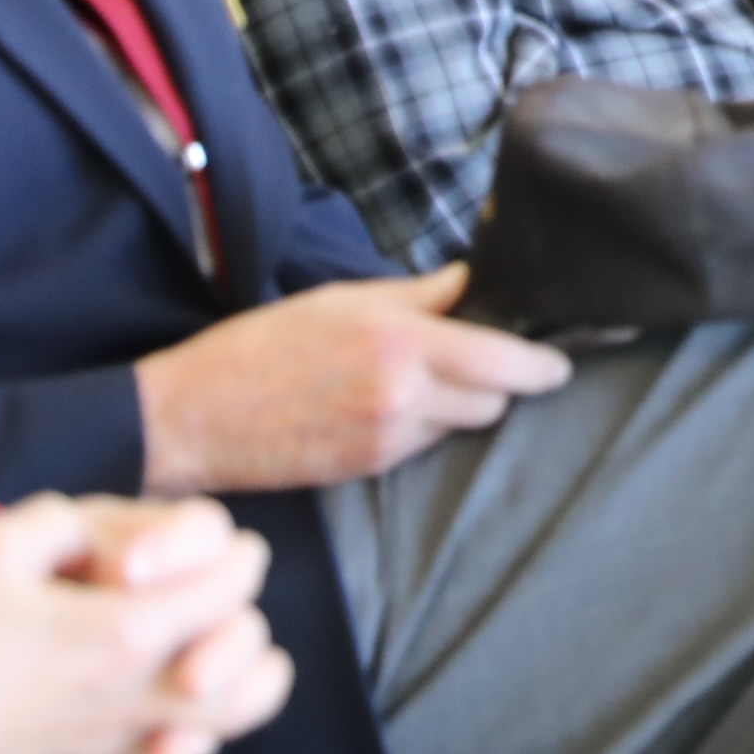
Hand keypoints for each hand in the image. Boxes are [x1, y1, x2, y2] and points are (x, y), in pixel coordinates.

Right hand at [0, 495, 294, 753]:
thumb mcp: (1, 544)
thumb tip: (111, 538)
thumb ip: (75, 523)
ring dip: (233, 687)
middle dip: (243, 623)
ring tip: (203, 662)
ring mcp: (122, 744)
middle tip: (208, 607)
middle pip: (256, 662)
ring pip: (229, 724)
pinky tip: (147, 715)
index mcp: (130, 631)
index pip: (236, 581)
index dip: (227, 554)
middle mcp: (142, 695)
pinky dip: (181, 738)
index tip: (203, 552)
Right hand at [131, 263, 573, 493]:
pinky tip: (382, 408)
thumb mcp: (340, 300)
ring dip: (457, 406)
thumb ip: (416, 296)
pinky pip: (422, 447)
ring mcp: (388, 440)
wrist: (195, 418)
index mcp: (402, 342)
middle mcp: (404, 395)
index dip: (542, 366)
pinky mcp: (369, 471)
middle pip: (494, 399)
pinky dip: (420, 428)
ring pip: (460, 425)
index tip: (558, 362)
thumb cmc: (262, 347)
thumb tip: (469, 282)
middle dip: (497, 381)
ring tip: (417, 382)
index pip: (506, 362)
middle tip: (479, 360)